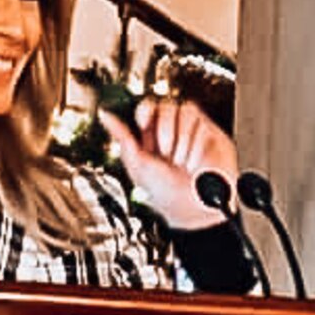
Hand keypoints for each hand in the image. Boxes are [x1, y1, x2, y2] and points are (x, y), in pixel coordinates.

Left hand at [98, 97, 239, 231]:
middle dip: (165, 130)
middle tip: (166, 153)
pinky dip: (196, 145)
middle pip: (167, 105)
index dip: (146, 110)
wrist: (193, 209)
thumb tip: (105, 114)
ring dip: (181, 141)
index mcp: (151, 137)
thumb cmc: (165, 194)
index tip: (144, 123)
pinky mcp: (210, 135)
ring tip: (181, 162)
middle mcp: (172, 131)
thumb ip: (123, 137)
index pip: (148, 107)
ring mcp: (191, 131)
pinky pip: (202, 125)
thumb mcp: (138, 165)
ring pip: (186, 111)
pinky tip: (193, 162)